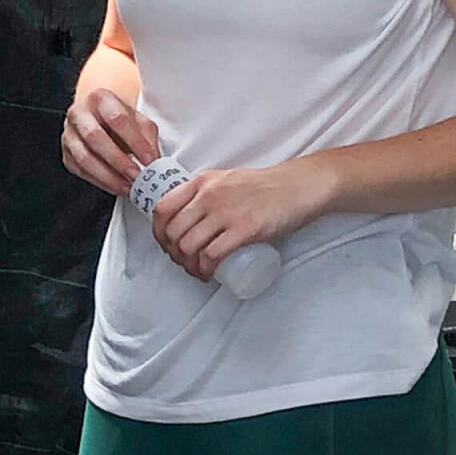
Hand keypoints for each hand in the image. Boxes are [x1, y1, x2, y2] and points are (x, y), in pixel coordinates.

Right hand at [61, 87, 160, 195]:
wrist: (99, 119)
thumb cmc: (119, 120)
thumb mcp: (139, 121)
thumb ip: (148, 139)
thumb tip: (154, 163)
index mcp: (100, 99)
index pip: (117, 119)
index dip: (135, 142)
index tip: (149, 160)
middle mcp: (79, 113)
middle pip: (95, 137)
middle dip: (118, 160)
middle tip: (136, 175)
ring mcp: (69, 134)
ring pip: (84, 157)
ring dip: (108, 176)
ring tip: (127, 186)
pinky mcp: (67, 153)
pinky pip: (80, 171)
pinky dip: (100, 182)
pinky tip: (116, 186)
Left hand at [151, 160, 337, 281]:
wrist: (298, 186)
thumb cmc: (264, 185)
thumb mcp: (225, 179)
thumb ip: (206, 192)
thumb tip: (189, 214)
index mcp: (201, 182)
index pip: (163, 208)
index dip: (157, 232)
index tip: (165, 244)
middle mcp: (208, 195)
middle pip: (172, 231)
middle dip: (172, 253)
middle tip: (183, 262)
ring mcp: (225, 212)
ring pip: (188, 245)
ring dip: (187, 265)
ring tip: (196, 271)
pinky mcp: (244, 229)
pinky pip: (212, 255)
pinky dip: (204, 270)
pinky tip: (207, 275)